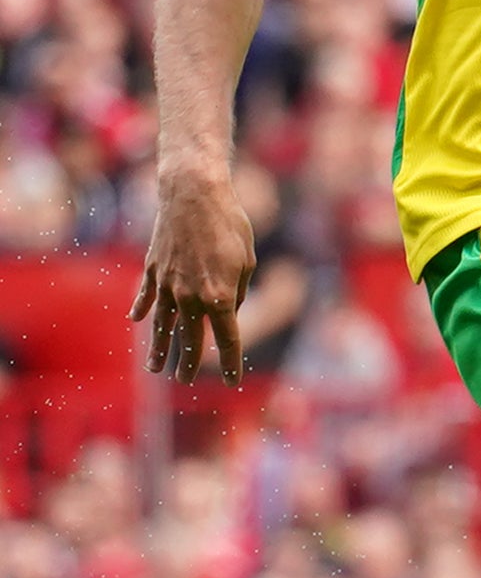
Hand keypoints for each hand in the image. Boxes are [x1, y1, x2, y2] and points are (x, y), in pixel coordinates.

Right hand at [129, 169, 257, 385]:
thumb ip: (235, 292)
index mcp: (220, 296)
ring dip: (158, 348)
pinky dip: (142, 310)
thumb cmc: (229, 225)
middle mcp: (190, 296)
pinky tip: (138, 323)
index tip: (234, 381)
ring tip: (155, 369)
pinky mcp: (152, 270)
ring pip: (161, 325)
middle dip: (189, 363)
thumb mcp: (246, 262)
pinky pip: (146, 297)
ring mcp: (166, 285)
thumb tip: (225, 312)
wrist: (194, 196)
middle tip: (185, 381)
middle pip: (189, 339)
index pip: (227, 339)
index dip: (231, 362)